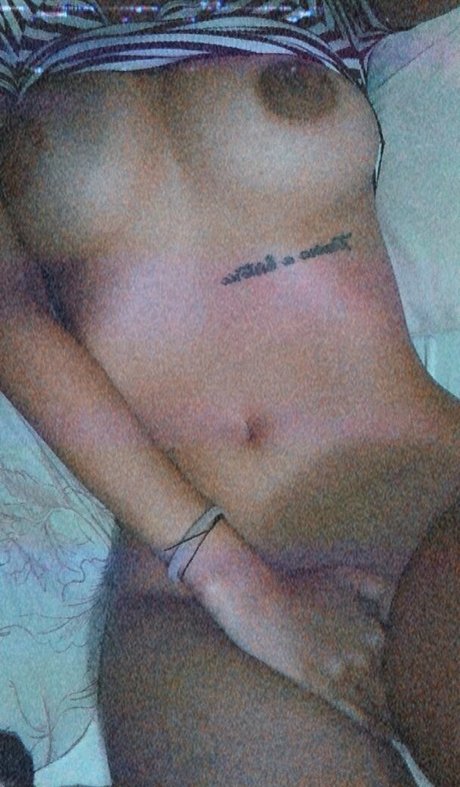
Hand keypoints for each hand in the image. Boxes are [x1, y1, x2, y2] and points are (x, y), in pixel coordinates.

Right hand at [269, 567, 393, 738]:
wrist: (258, 604)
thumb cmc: (299, 587)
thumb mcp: (344, 576)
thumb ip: (377, 588)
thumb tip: (394, 606)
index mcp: (373, 629)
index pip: (402, 658)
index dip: (399, 667)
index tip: (391, 669)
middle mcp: (365, 654)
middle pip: (394, 687)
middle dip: (396, 694)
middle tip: (392, 699)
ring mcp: (343, 673)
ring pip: (379, 705)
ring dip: (390, 717)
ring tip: (391, 722)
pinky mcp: (322, 688)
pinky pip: (357, 716)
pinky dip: (373, 727)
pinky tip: (380, 733)